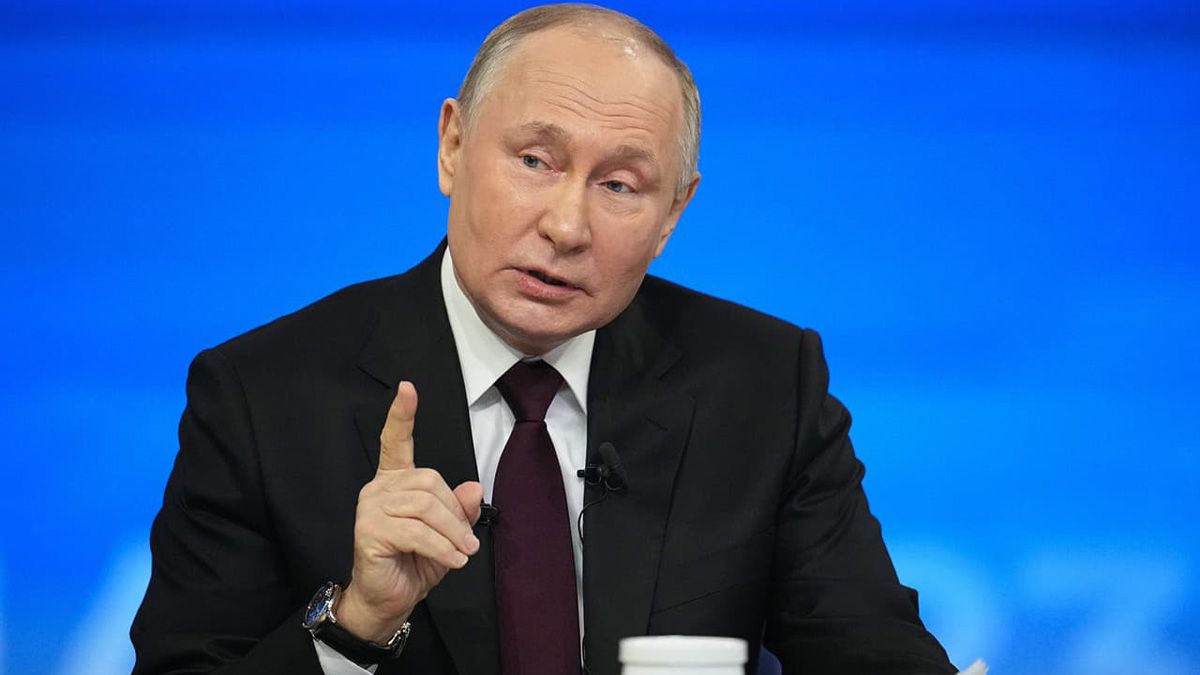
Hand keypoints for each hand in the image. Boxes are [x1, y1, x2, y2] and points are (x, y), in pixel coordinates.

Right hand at [336, 381, 483, 641]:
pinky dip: (440, 546)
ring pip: (425, 507)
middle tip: (469, 542)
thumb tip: (473, 486)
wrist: (388, 600)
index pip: (395, 441)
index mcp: (395, 480)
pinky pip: (415, 531)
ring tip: (464, 553)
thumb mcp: (447, 535)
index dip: (402, 415)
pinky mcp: (369, 530)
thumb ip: (459, 510)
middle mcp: (379, 487)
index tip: (407, 387)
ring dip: (452, 533)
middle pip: (429, 482)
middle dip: (455, 513)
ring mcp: (370, 507)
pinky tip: (453, 560)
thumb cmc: (414, 564)